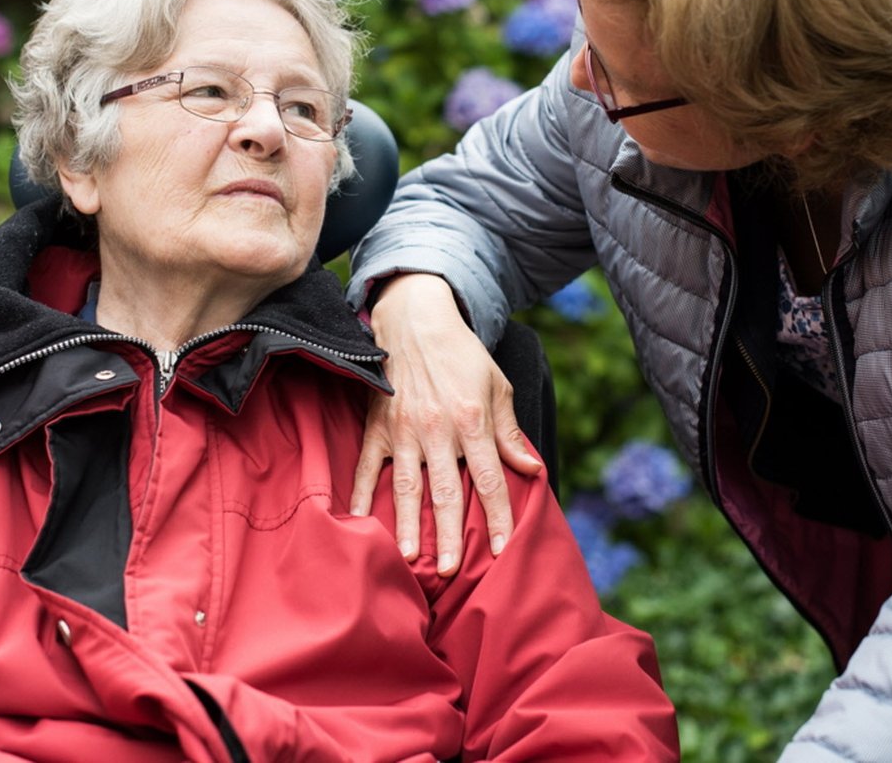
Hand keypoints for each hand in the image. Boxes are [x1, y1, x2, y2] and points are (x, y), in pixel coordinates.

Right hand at [350, 274, 543, 574]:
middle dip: (451, 535)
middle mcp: (438, 429)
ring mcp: (404, 430)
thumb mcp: (497, 386)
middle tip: (453, 571)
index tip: (504, 549)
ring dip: (407, 525)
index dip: (499, 516)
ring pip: (407, 486)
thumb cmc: (462, 354)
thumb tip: (532, 470)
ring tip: (408, 559)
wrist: (416, 319)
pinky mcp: (377, 426)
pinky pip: (368, 467)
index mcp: (472, 420)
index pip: (490, 479)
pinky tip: (359, 522)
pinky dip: (362, 495)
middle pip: (447, 493)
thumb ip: (509, 432)